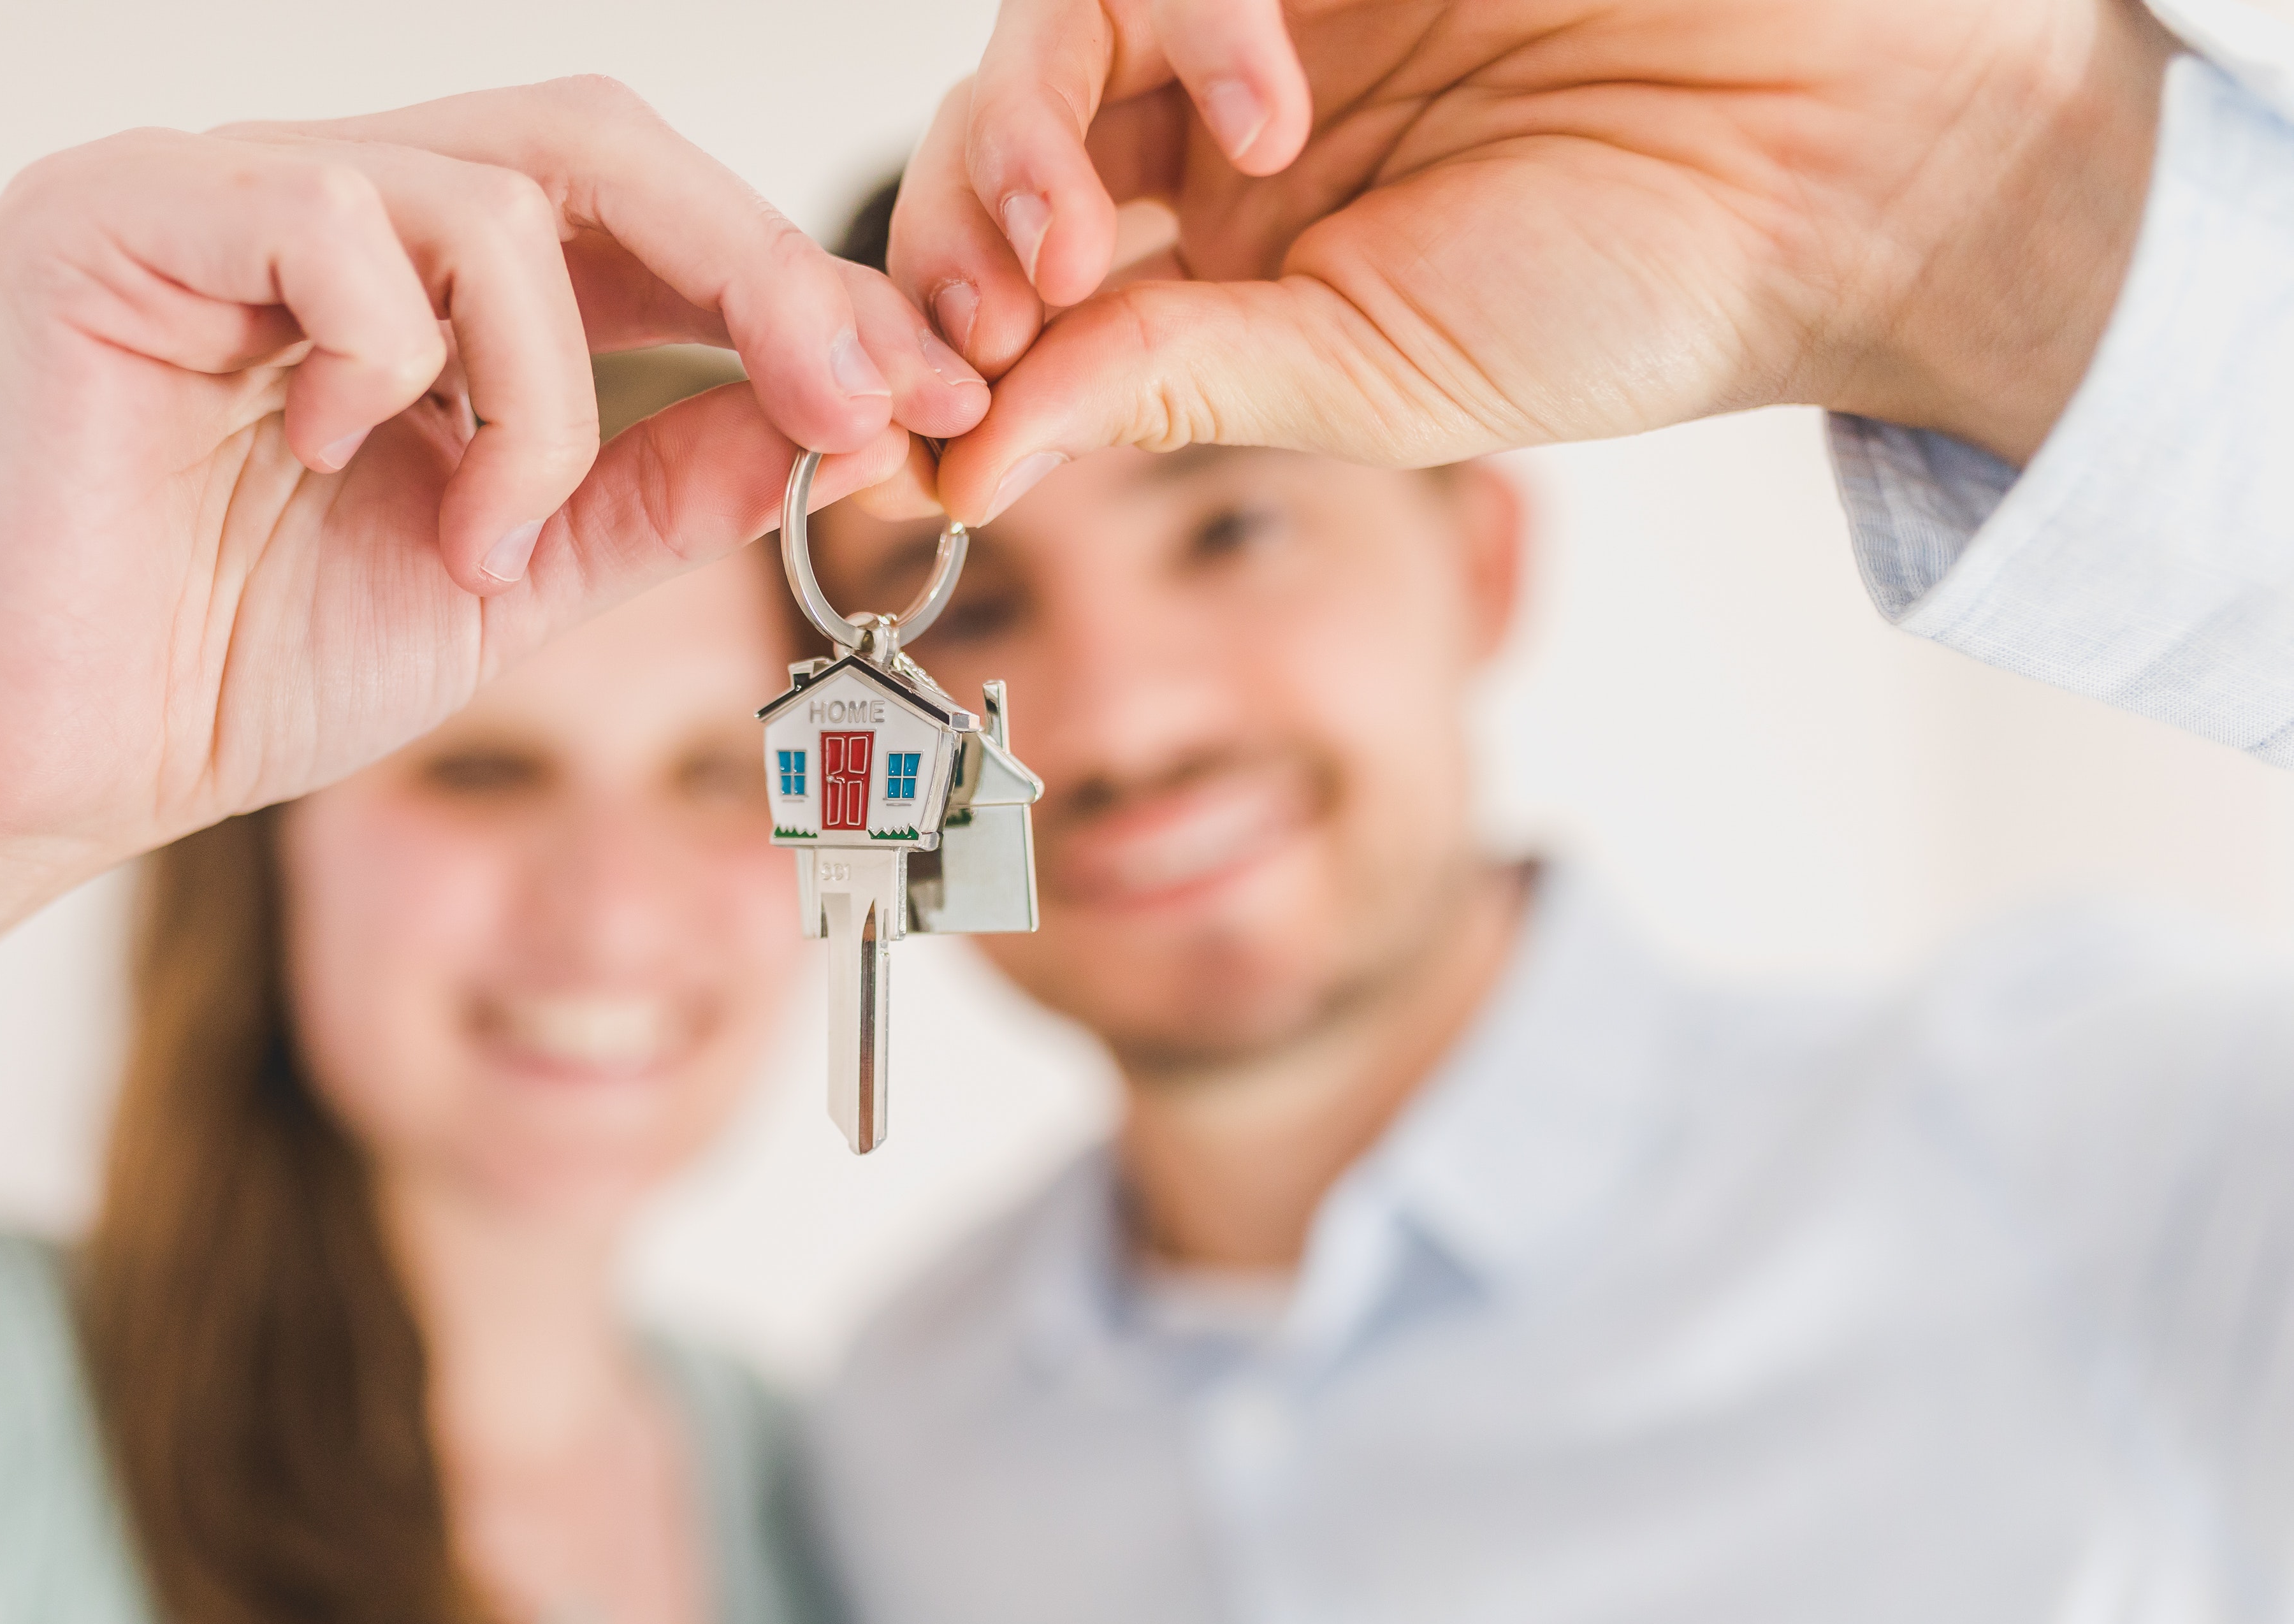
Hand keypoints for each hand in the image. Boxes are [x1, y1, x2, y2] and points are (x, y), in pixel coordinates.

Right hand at [0, 78, 988, 866]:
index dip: (787, 288)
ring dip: (543, 396)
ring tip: (481, 540)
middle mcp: (309, 195)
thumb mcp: (514, 577)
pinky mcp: (108, 214)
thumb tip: (829, 417)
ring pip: (485, 196)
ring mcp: (205, 186)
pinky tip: (331, 461)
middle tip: (854, 397)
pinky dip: (391, 361)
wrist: (51, 768)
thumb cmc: (246, 669)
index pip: (630, 212)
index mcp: (403, 270)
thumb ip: (657, 486)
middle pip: (590, 140)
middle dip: (754, 272)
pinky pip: (329, 219)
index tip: (918, 395)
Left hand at [887, 0, 2173, 521]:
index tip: (896, 437)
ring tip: (1083, 242)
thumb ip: (1160, 390)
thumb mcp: (1362, 380)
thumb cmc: (1623, 294)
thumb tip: (958, 476)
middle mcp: (1217, 137)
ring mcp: (1263, 19)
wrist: (1829, 167)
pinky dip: (1183, 18)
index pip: (1014, 287)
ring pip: (1050, 32)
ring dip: (1027, 137)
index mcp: (1221, 266)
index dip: (931, 347)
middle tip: (990, 324)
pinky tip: (1267, 109)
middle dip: (952, 243)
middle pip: (994, 147)